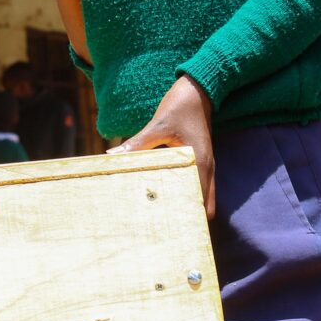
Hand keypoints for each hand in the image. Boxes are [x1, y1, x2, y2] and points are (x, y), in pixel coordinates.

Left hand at [110, 76, 215, 217]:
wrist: (199, 88)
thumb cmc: (180, 106)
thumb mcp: (158, 125)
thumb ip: (137, 143)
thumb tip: (113, 156)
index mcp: (200, 164)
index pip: (200, 202)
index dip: (189, 218)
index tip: (174, 232)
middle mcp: (207, 168)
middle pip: (203, 205)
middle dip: (188, 217)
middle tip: (165, 230)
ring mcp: (205, 164)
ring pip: (201, 195)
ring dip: (187, 205)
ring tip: (164, 218)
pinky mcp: (199, 159)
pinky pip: (195, 183)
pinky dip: (185, 191)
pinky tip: (165, 193)